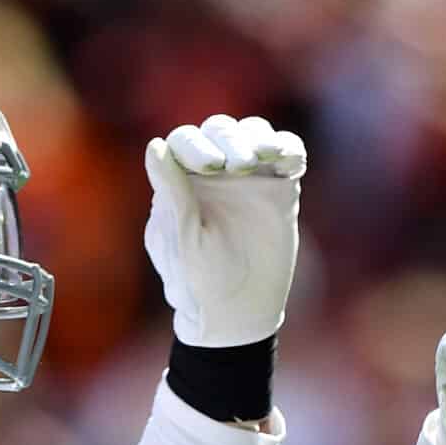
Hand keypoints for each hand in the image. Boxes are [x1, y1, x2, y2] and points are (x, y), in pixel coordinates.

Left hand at [144, 115, 307, 348]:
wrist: (238, 312)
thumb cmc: (199, 282)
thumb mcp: (183, 240)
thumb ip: (173, 193)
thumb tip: (155, 146)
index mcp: (180, 183)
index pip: (184, 142)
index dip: (196, 145)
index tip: (212, 166)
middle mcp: (214, 174)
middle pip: (220, 131)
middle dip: (231, 140)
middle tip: (242, 165)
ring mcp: (248, 178)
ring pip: (253, 134)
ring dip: (258, 138)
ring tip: (264, 157)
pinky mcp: (279, 188)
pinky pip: (287, 154)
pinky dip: (289, 150)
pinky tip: (290, 164)